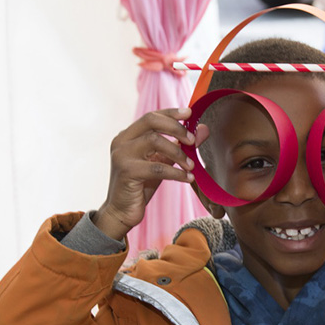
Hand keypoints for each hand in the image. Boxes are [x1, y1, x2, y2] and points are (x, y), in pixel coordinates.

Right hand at [93, 108, 208, 239]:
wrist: (121, 211)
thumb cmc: (141, 185)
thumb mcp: (162, 162)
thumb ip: (179, 145)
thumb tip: (202, 130)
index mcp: (128, 135)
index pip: (151, 116)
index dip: (171, 112)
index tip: (189, 113)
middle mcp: (122, 141)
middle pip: (151, 121)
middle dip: (176, 128)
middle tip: (192, 141)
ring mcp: (122, 155)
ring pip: (154, 141)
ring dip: (178, 153)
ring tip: (191, 166)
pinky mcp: (127, 172)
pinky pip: (157, 167)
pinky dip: (176, 172)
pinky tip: (187, 178)